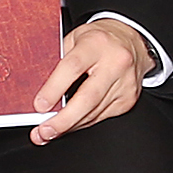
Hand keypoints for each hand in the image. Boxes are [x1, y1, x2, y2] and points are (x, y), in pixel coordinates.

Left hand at [30, 15, 153, 142]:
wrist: (132, 40)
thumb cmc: (99, 40)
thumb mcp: (74, 39)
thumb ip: (58, 62)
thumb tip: (39, 91)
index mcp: (97, 43)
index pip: (73, 68)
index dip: (54, 89)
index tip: (40, 106)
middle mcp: (115, 63)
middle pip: (87, 98)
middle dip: (63, 120)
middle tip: (44, 131)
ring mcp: (125, 83)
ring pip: (94, 112)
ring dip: (70, 126)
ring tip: (50, 132)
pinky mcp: (129, 98)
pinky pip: (101, 117)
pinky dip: (83, 122)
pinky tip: (71, 124)